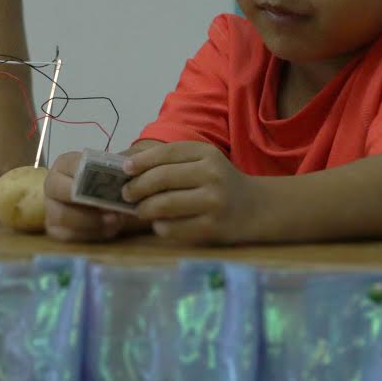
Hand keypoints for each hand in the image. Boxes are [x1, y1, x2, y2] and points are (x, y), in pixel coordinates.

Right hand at [43, 150, 135, 241]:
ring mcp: (50, 207)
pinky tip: (108, 230)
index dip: (94, 175)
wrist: (93, 200)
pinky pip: (68, 235)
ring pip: (63, 216)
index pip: (74, 166)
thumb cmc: (102, 183)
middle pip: (64, 191)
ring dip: (91, 221)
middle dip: (90, 201)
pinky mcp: (54, 228)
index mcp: (64, 164)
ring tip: (114, 221)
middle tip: (112, 208)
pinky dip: (90, 234)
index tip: (112, 182)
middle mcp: (51, 184)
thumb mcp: (109, 172)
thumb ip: (115, 172)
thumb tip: (128, 176)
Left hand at [122, 141, 256, 245]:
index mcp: (206, 154)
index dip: (142, 161)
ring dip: (144, 209)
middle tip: (127, 193)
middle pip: (161, 178)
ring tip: (140, 210)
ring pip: (164, 204)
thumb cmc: (220, 183)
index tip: (125, 169)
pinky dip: (159, 227)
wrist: (256, 208)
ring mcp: (213, 202)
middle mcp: (211, 174)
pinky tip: (160, 224)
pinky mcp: (212, 227)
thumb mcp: (203, 163)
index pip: (167, 153)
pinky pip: (173, 228)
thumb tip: (129, 170)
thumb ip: (172, 163)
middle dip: (137, 187)